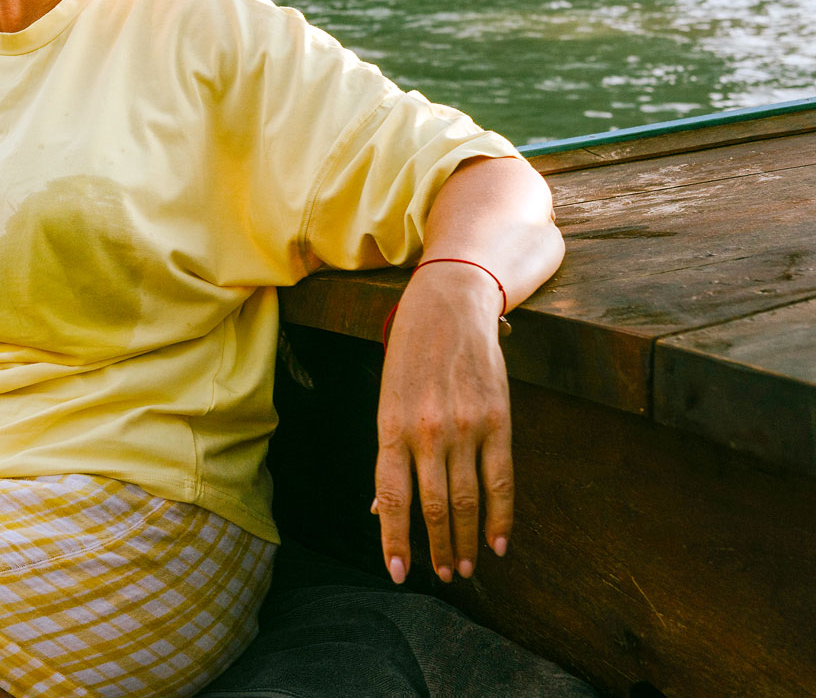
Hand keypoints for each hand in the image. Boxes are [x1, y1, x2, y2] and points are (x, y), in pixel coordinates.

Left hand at [372, 264, 513, 583]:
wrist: (448, 305)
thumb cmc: (409, 354)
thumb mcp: (387, 398)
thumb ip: (389, 454)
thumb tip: (379, 509)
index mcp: (390, 426)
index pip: (391, 496)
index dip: (394, 538)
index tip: (398, 573)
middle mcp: (426, 431)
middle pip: (432, 506)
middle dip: (437, 548)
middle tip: (445, 576)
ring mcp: (464, 427)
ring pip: (466, 500)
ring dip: (465, 541)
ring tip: (466, 567)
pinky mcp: (497, 420)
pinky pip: (502, 480)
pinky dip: (501, 518)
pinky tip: (498, 543)